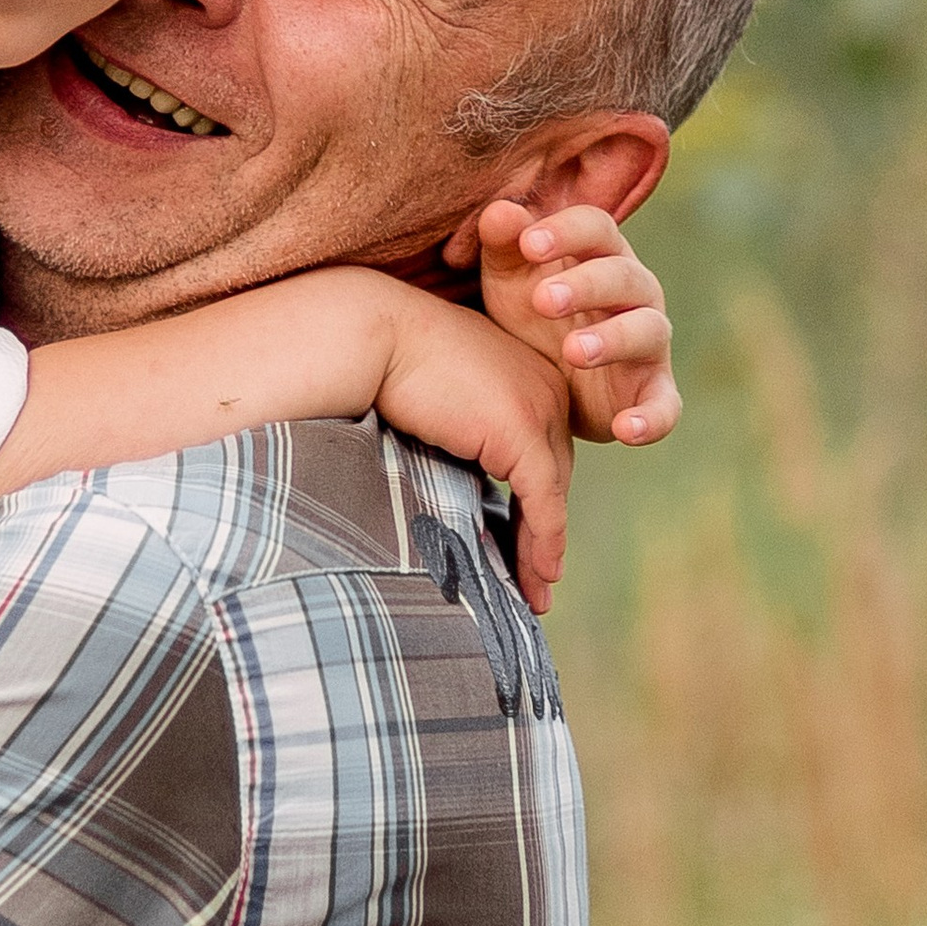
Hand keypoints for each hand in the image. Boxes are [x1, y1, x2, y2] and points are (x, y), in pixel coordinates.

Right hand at [368, 295, 574, 611]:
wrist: (372, 332)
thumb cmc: (384, 358)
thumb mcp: (439, 392)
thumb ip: (460, 427)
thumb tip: (453, 477)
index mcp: (528, 372)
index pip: (540, 448)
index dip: (534, 499)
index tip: (526, 541)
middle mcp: (547, 387)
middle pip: (553, 472)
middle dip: (544, 528)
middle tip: (536, 578)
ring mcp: (540, 407)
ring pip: (554, 492)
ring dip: (544, 548)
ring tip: (535, 592)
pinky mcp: (523, 431)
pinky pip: (543, 500)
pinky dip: (542, 541)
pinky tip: (539, 575)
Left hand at [473, 200, 677, 446]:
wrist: (546, 378)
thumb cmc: (532, 311)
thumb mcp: (510, 278)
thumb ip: (504, 244)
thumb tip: (500, 211)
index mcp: (601, 255)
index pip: (596, 227)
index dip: (567, 232)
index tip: (529, 244)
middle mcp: (635, 293)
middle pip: (624, 276)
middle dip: (586, 285)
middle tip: (543, 300)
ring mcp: (648, 342)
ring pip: (647, 331)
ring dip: (614, 340)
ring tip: (573, 352)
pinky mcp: (652, 391)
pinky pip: (664, 405)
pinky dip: (652, 418)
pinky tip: (625, 430)